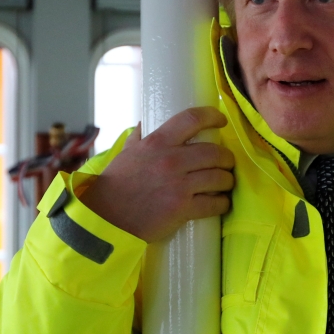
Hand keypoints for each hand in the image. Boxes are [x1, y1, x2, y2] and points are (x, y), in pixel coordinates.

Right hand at [80, 107, 234, 241]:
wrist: (106, 217)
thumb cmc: (115, 185)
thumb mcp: (127, 153)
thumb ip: (138, 137)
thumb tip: (144, 123)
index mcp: (158, 142)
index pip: (193, 119)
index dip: (212, 116)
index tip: (222, 121)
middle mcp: (172, 160)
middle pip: (215, 152)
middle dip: (227, 158)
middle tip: (226, 163)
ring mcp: (179, 185)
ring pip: (220, 178)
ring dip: (227, 181)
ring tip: (225, 183)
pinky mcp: (182, 209)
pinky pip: (215, 204)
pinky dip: (222, 203)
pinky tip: (221, 203)